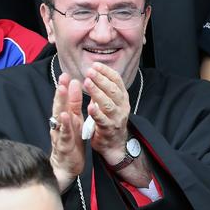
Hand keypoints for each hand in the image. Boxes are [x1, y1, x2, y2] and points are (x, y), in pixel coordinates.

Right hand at [49, 73, 84, 191]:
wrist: (66, 167)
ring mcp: (61, 134)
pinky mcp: (63, 145)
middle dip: (62, 90)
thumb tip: (74, 87)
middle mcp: (61, 124)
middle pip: (60, 104)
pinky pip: (63, 133)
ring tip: (62, 89)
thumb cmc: (71, 143)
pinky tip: (65, 116)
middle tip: (63, 76)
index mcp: (68, 118)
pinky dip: (64, 124)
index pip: (66, 101)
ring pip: (59, 116)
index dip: (66, 87)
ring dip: (60, 102)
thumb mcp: (75, 123)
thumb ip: (74, 106)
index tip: (68, 74)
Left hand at [83, 63, 151, 186]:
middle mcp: (122, 107)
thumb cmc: (110, 120)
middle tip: (89, 71)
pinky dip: (97, 113)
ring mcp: (116, 118)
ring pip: (108, 104)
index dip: (107, 72)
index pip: (117, 81)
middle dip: (101, 79)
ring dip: (97, 92)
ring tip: (87, 83)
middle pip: (113, 90)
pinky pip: (103, 120)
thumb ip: (105, 90)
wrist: (115, 144)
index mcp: (122, 98)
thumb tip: (95, 73)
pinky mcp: (109, 129)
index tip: (95, 65)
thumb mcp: (111, 102)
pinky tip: (90, 106)